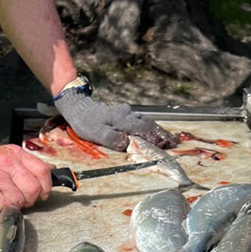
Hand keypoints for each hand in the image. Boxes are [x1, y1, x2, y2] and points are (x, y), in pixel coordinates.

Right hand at [0, 142, 51, 209]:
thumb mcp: (5, 155)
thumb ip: (27, 164)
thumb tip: (51, 170)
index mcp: (15, 154)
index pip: (43, 171)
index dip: (46, 186)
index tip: (43, 192)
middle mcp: (7, 163)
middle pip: (34, 188)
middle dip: (33, 199)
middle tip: (25, 200)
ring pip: (21, 199)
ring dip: (18, 204)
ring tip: (9, 199)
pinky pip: (7, 205)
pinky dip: (6, 208)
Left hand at [53, 84, 177, 150]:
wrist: (78, 107)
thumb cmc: (86, 123)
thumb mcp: (96, 133)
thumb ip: (112, 138)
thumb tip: (127, 142)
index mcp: (123, 120)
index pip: (145, 130)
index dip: (157, 137)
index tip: (167, 144)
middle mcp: (128, 114)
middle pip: (149, 124)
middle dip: (161, 133)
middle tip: (172, 141)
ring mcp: (126, 112)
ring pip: (145, 120)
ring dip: (156, 129)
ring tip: (165, 137)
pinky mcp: (122, 112)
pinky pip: (139, 119)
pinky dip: (147, 125)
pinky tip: (150, 130)